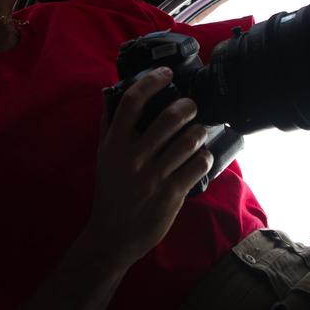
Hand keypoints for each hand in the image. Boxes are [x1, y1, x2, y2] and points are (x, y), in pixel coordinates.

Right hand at [91, 69, 210, 265]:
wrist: (113, 235)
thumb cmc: (110, 192)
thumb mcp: (103, 157)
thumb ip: (109, 126)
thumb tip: (114, 95)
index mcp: (115, 144)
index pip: (132, 102)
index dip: (152, 81)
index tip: (166, 74)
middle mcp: (134, 157)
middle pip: (168, 118)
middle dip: (187, 107)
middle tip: (192, 107)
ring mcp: (154, 176)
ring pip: (188, 141)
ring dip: (199, 131)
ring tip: (200, 131)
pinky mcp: (171, 194)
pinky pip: (197, 166)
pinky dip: (205, 157)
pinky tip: (203, 156)